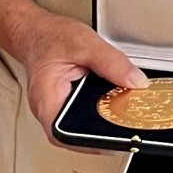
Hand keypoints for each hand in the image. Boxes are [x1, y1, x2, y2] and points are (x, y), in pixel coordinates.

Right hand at [12, 9, 149, 145]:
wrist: (37, 31)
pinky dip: (101, 111)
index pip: (67, 135)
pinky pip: (84, 116)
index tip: (115, 137)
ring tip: (126, 113)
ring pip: (82, 127)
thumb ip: (112, 63)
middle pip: (78, 135)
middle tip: (127, 123)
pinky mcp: (66, 105)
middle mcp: (48, 111)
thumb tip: (136, 82)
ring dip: (104, 122)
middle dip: (104, 131)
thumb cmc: (50, 37)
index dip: (92, 141)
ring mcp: (56, 110)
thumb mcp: (86, 44)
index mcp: (47, 100)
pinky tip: (116, 103)